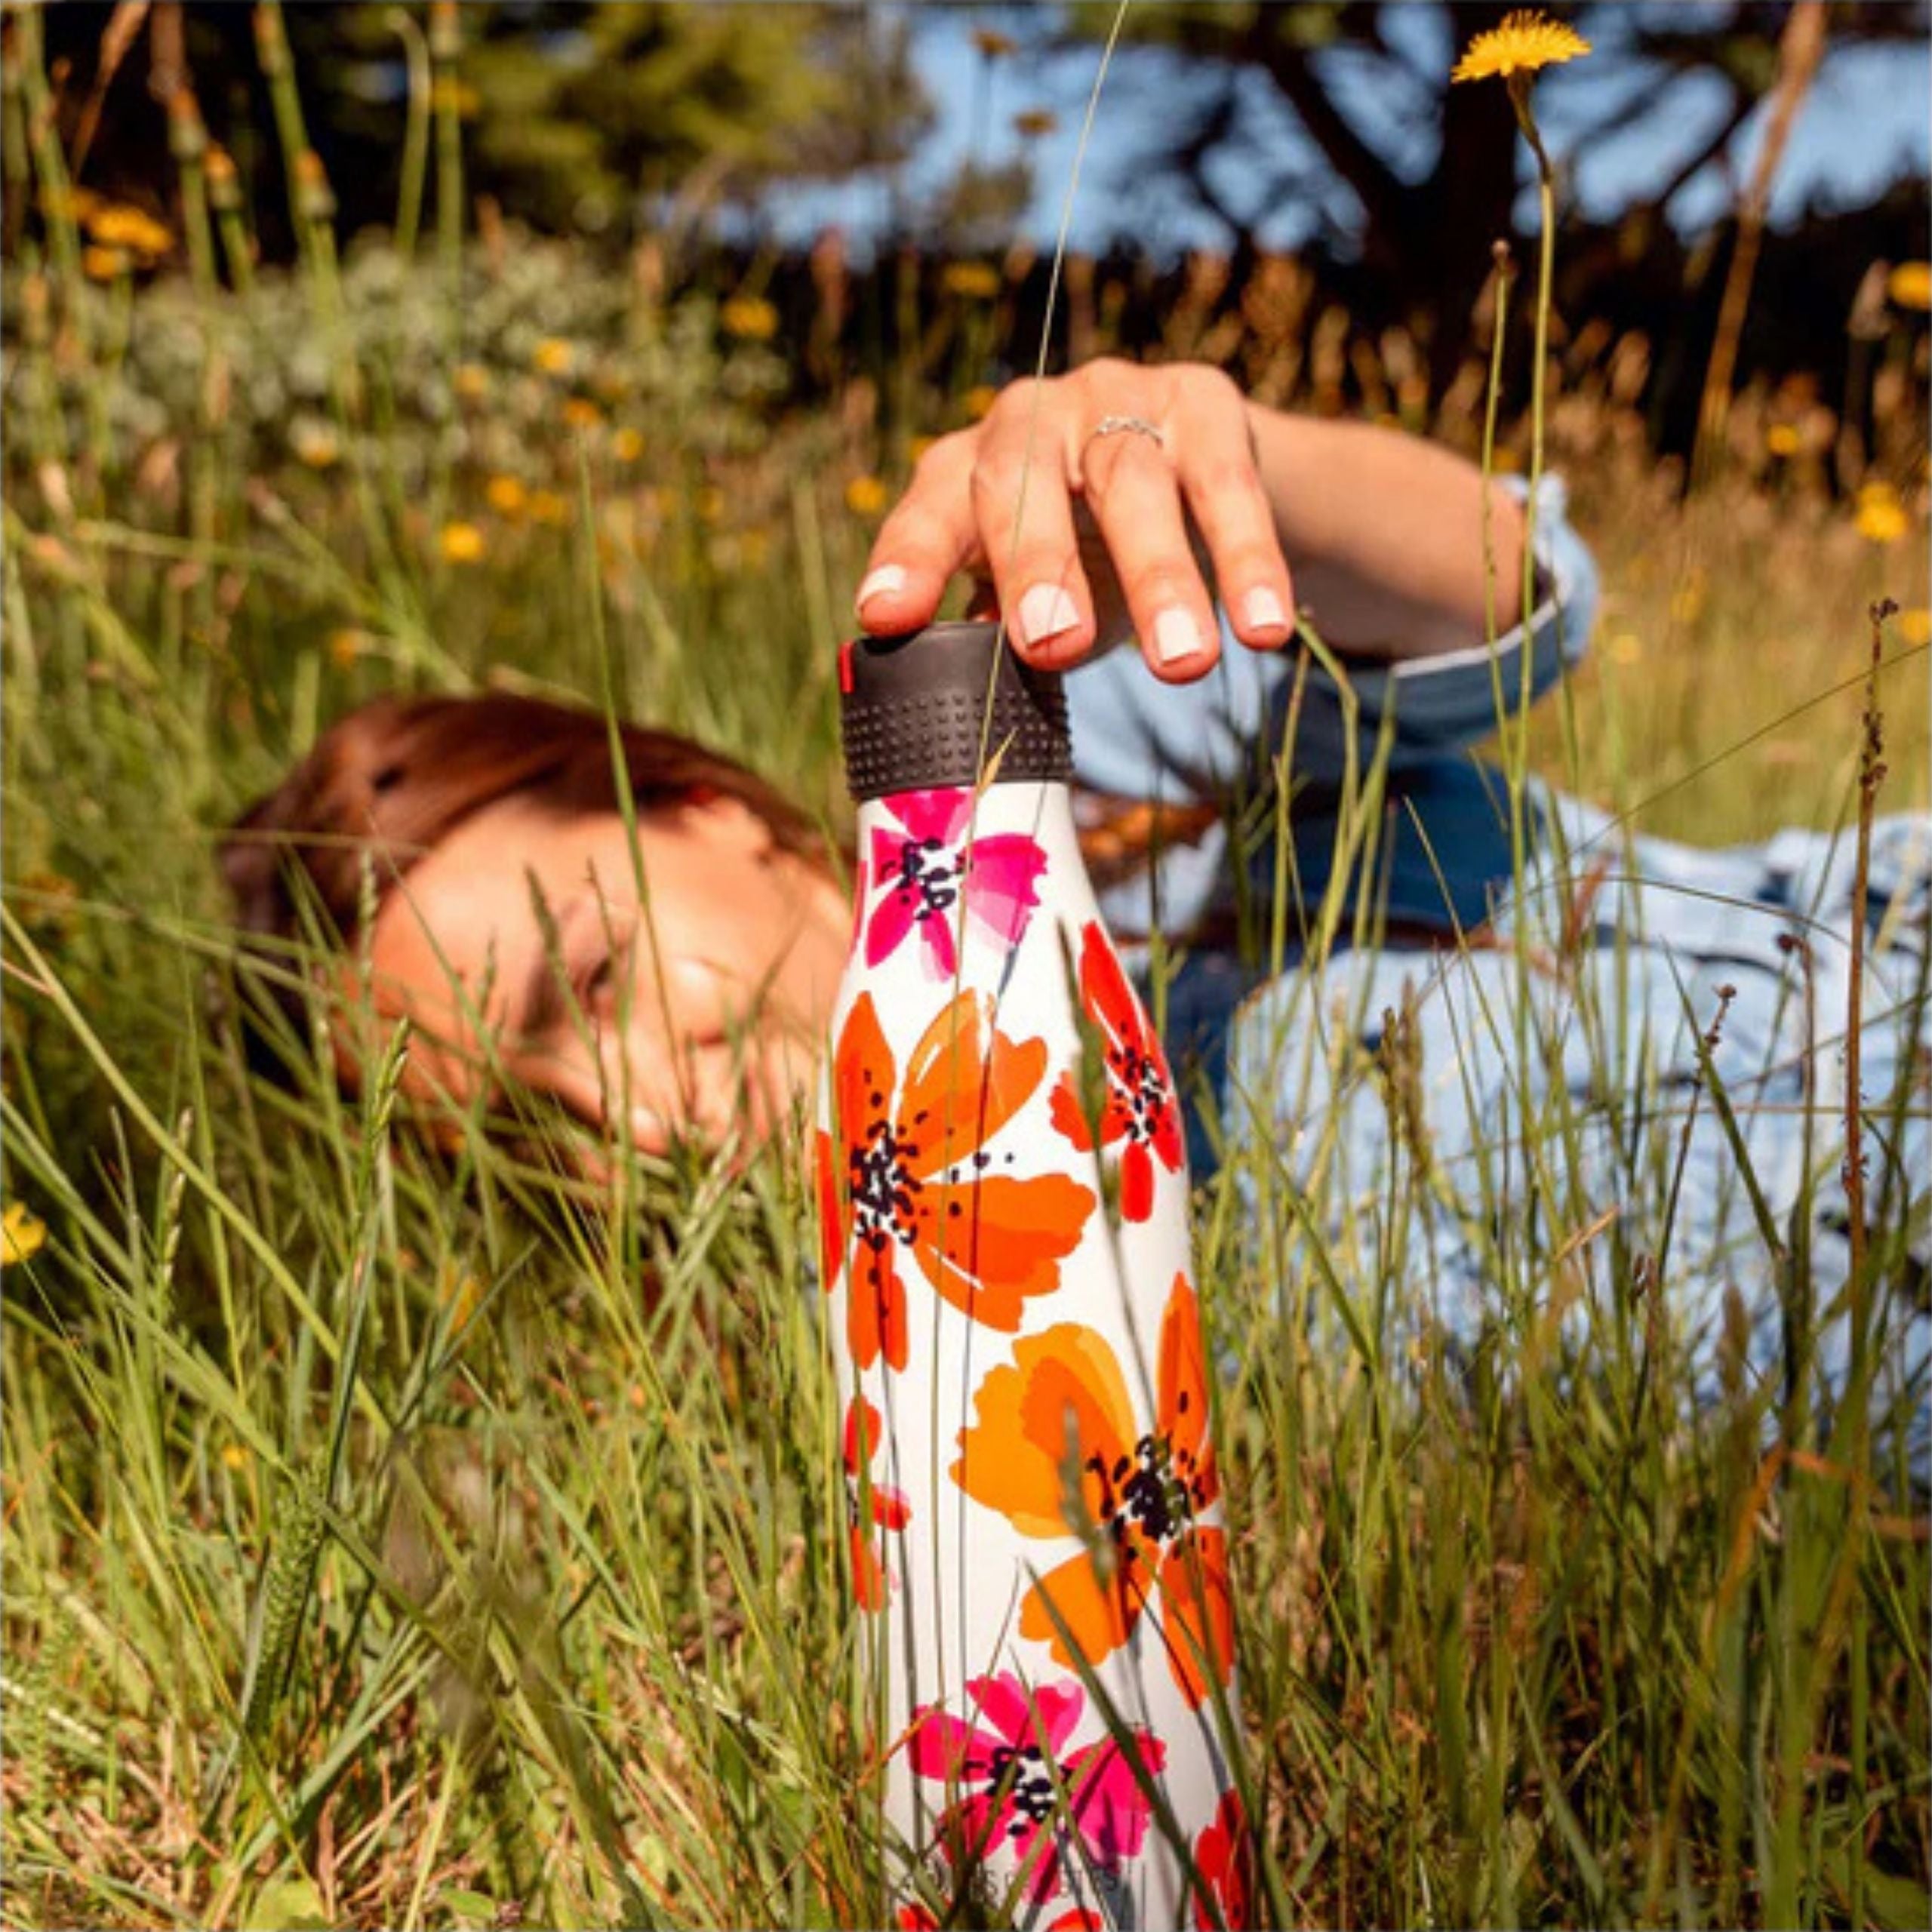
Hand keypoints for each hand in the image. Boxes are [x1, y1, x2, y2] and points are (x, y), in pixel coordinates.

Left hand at [853, 359, 1296, 680]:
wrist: (1198, 468)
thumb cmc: (1089, 552)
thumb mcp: (1038, 593)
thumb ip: (1004, 636)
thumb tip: (974, 711)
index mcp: (966, 468)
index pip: (929, 511)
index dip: (908, 559)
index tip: (885, 617)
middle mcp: (1030, 418)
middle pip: (1021, 478)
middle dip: (1037, 563)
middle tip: (1052, 643)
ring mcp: (1118, 399)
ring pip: (1132, 482)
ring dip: (1159, 579)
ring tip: (1184, 664)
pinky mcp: (1204, 403)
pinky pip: (1227, 488)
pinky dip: (1248, 562)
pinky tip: (1263, 628)